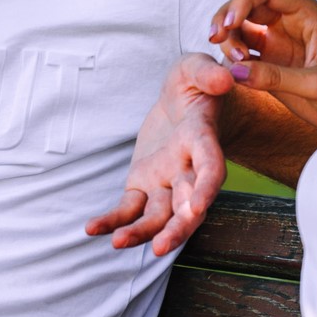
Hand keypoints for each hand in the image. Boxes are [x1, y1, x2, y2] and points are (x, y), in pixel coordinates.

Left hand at [85, 52, 231, 256]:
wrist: (183, 99)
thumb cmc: (194, 82)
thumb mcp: (197, 68)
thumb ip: (208, 73)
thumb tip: (223, 78)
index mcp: (203, 141)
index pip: (211, 169)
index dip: (207, 189)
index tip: (198, 209)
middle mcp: (188, 169)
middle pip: (187, 206)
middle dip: (177, 228)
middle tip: (162, 248)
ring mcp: (166, 181)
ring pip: (158, 215)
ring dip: (141, 232)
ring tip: (119, 244)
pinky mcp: (143, 184)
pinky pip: (129, 208)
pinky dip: (113, 221)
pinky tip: (93, 230)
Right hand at [208, 0, 316, 133]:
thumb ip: (276, 77)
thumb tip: (236, 70)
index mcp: (305, 13)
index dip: (242, 1)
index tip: (228, 24)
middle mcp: (288, 22)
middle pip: (246, 5)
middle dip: (227, 18)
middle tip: (215, 39)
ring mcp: (277, 42)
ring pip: (240, 28)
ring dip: (229, 41)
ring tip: (236, 63)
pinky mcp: (269, 63)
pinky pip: (242, 53)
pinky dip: (232, 59)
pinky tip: (234, 73)